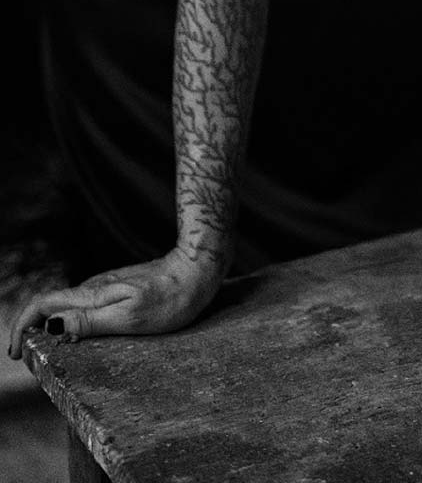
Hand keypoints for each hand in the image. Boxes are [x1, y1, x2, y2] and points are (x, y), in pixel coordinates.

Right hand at [7, 247, 222, 359]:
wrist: (198, 269)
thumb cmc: (170, 298)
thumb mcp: (131, 317)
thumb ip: (91, 321)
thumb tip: (54, 327)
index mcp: (92, 294)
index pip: (42, 305)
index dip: (21, 326)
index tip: (16, 353)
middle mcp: (94, 288)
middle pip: (49, 306)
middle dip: (31, 330)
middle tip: (28, 359)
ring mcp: (107, 287)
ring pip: (67, 306)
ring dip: (50, 327)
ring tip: (48, 353)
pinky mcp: (119, 288)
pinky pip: (86, 306)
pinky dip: (72, 322)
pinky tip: (79, 336)